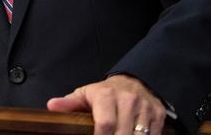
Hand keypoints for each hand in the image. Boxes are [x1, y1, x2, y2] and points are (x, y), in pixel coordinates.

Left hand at [47, 74, 165, 134]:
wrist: (133, 81)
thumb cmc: (105, 93)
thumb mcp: (85, 94)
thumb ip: (70, 103)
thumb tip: (52, 106)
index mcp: (106, 95)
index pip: (105, 124)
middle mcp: (128, 100)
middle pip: (123, 134)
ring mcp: (145, 108)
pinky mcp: (158, 114)